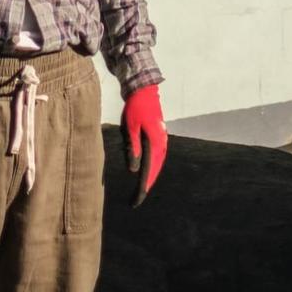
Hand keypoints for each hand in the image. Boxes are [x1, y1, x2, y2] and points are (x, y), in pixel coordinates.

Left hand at [122, 84, 166, 206]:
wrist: (144, 90)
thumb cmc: (135, 109)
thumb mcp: (130, 128)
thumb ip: (133, 149)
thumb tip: (133, 171)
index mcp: (154, 143)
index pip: (148, 172)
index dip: (142, 188)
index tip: (136, 201)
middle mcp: (161, 143)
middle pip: (154, 170)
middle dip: (146, 185)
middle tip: (136, 200)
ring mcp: (161, 139)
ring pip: (156, 163)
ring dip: (149, 176)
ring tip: (141, 189)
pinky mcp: (158, 135)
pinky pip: (156, 155)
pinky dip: (152, 165)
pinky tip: (146, 169)